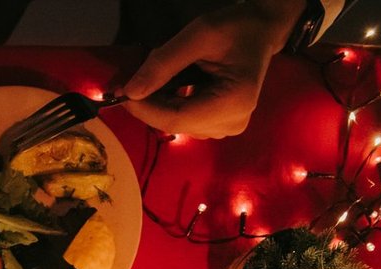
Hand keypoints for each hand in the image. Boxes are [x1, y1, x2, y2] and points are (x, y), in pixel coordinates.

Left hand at [121, 0, 303, 138]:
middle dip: (148, 102)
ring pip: (175, 123)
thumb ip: (163, 64)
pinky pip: (183, 120)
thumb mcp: (198, 35)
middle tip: (132, 77)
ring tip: (159, 74)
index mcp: (233, 103)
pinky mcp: (218, 126)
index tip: (121, 91)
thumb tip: (130, 92)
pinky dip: (168, 103)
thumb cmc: (236, 28)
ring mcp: (225, 128)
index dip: (143, 108)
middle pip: (173, 123)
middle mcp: (231, 123)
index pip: (175, 118)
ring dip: (158, 102)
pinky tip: (170, 84)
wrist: (260, 30)